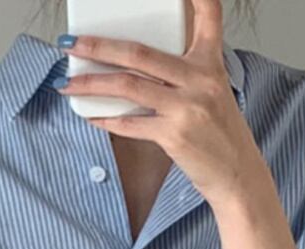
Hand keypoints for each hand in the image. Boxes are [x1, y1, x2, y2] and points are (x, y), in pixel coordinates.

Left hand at [53, 0, 260, 207]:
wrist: (236, 175)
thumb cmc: (219, 134)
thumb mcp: (211, 92)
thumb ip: (182, 73)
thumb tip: (134, 66)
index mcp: (210, 63)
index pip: (208, 15)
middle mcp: (200, 79)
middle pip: (139, 53)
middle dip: (98, 47)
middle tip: (71, 44)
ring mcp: (187, 107)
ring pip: (127, 86)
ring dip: (91, 85)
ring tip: (68, 83)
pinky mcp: (175, 135)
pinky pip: (131, 123)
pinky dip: (106, 120)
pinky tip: (91, 116)